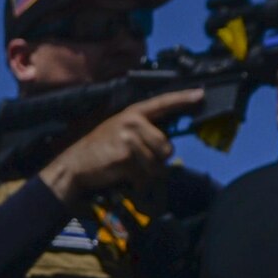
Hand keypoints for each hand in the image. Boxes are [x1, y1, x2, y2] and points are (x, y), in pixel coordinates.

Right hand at [39, 89, 204, 204]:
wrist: (76, 164)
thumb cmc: (102, 150)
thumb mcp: (121, 132)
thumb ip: (145, 131)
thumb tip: (169, 142)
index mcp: (133, 113)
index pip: (162, 103)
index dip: (183, 99)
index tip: (200, 94)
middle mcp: (132, 121)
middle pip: (167, 147)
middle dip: (158, 160)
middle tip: (139, 161)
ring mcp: (128, 138)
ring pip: (158, 165)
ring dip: (148, 174)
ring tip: (129, 168)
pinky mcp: (125, 156)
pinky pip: (146, 176)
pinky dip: (139, 183)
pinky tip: (124, 176)